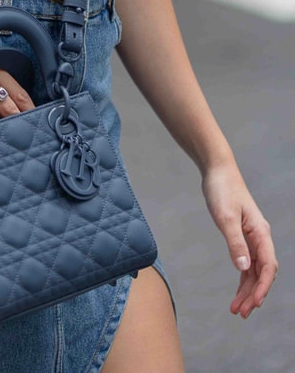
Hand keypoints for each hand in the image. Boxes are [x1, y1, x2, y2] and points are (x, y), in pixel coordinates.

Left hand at [202, 162, 277, 317]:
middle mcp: (260, 237)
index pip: (267, 266)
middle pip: (262, 272)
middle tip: (241, 314)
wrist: (217, 171)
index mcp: (261, 233)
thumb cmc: (222, 190)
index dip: (262, 287)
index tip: (254, 304)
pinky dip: (243, 277)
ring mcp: (252, 237)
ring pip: (254, 270)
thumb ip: (235, 242)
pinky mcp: (242, 235)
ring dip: (247, 289)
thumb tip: (243, 268)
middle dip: (254, 294)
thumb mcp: (225, 217)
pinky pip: (247, 262)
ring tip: (237, 309)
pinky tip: (238, 290)